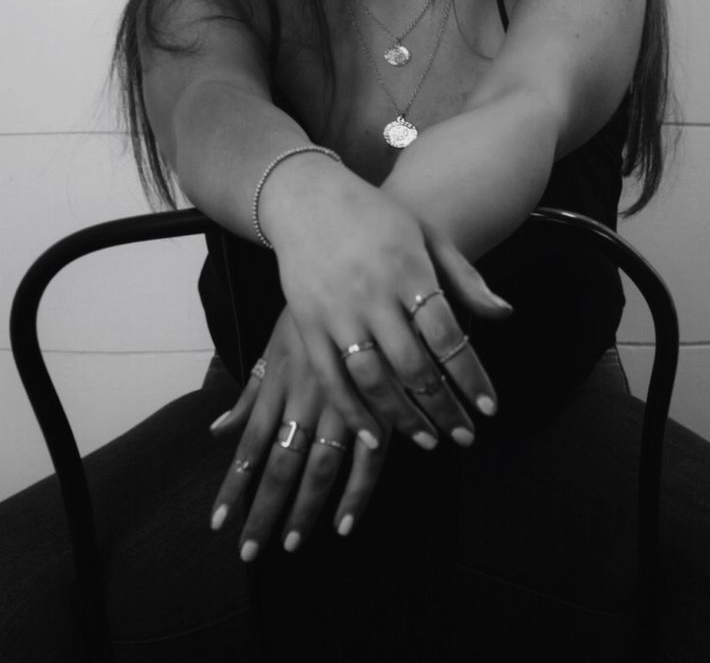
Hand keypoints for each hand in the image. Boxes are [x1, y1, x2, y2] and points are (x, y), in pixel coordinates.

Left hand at [209, 306, 388, 560]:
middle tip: (250, 551)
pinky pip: (369, 458)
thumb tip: (217, 431)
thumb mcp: (276, 342)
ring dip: (305, 508)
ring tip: (291, 543)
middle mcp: (307, 396)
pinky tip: (344, 522)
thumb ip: (251, 391)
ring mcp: (344, 401)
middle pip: (281, 463)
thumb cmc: (317, 306)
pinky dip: (357, 492)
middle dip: (264, 509)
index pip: (250, 442)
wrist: (365, 269)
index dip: (234, 484)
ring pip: (320, 466)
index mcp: (280, 380)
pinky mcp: (381, 402)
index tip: (219, 523)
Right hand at [261, 159, 511, 453]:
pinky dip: (353, 413)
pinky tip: (375, 437)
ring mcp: (336, 312)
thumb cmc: (376, 218)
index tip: (489, 407)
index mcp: (408, 270)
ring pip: (373, 380)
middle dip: (444, 408)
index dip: (470, 376)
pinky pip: (331, 379)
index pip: (447, 335)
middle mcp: (372, 294)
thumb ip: (464, 277)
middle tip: (465, 436)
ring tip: (429, 441)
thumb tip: (504, 315)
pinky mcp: (306, 325)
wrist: (307, 198)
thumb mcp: (426, 234)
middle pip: (414, 366)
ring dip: (403, 419)